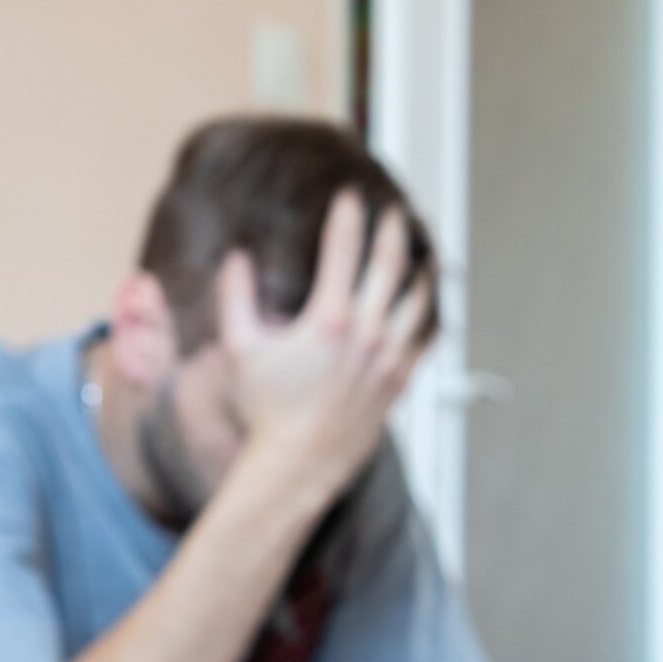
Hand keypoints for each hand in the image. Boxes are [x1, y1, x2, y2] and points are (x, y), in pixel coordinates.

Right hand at [220, 190, 431, 497]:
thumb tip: (237, 258)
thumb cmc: (266, 412)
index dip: (347, 217)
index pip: (343, 251)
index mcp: (330, 320)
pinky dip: (426, 319)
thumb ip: (236, 298)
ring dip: (420, 274)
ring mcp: (388, 360)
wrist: (297, 464)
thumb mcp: (240, 349)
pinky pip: (422, 341)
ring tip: (423, 256)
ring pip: (416, 303)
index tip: (349, 197)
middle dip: (392, 233)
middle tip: (394, 212)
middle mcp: (367, 336)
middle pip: (390, 267)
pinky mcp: (398, 383)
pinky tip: (426, 309)